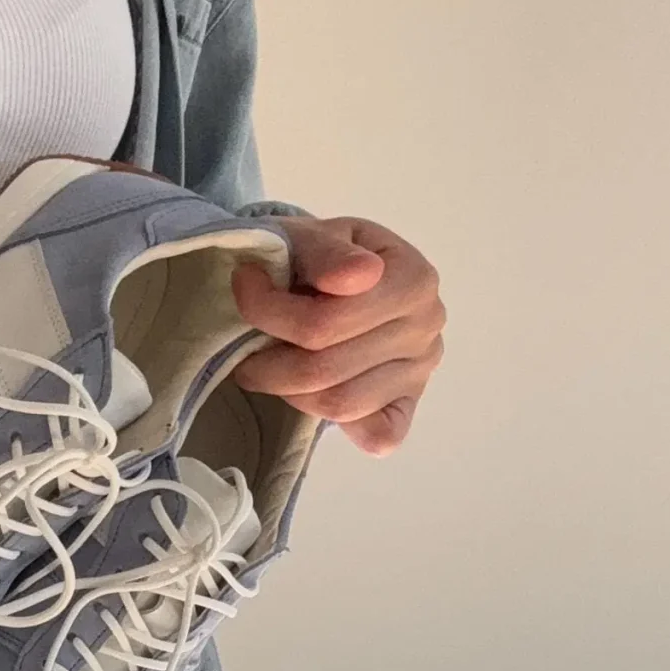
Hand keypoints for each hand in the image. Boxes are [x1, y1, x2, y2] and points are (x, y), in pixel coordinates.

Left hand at [228, 217, 445, 455]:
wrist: (339, 270)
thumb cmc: (321, 255)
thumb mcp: (315, 235)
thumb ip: (327, 252)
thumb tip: (356, 277)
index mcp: (413, 279)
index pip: (324, 322)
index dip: (267, 311)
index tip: (245, 286)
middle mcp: (425, 328)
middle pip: (324, 369)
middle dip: (267, 363)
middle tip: (245, 347)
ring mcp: (420, 371)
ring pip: (338, 405)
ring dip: (288, 391)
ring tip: (271, 365)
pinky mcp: (408, 403)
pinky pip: (378, 435)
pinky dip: (342, 425)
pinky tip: (316, 393)